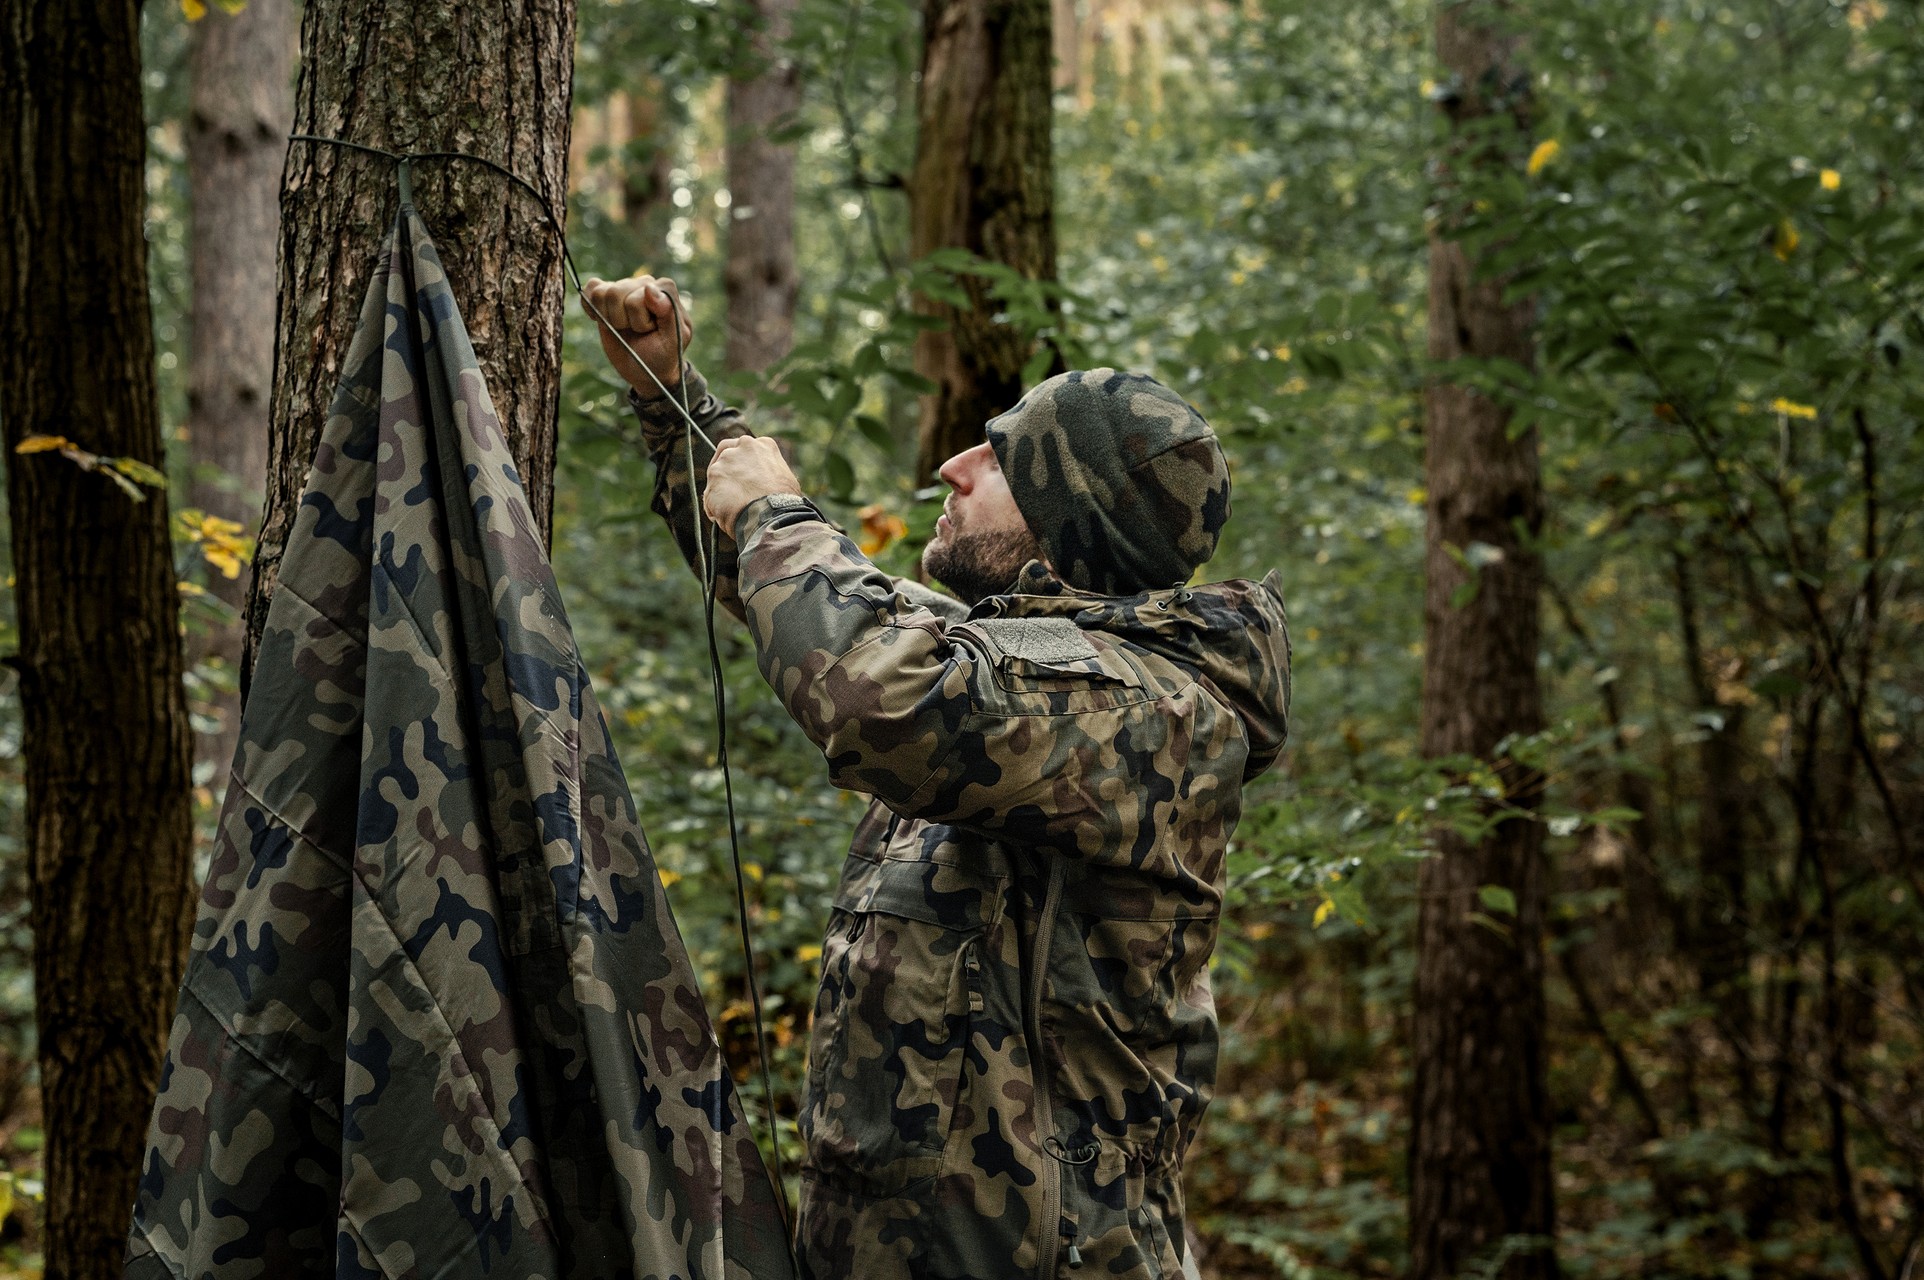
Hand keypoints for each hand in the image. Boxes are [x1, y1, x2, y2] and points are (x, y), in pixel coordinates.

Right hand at [582, 274, 692, 397]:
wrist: (644, 368)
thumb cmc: (663, 354)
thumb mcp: (673, 340)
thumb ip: (669, 312)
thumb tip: (649, 287)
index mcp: (664, 290)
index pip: (642, 293)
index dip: (640, 318)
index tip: (650, 329)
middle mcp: (644, 283)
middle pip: (617, 292)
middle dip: (623, 320)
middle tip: (636, 331)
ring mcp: (624, 286)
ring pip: (601, 293)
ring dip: (609, 318)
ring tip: (623, 327)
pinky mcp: (606, 293)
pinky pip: (590, 288)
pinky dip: (591, 308)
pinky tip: (603, 320)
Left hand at [703, 437, 802, 535]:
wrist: (771, 514)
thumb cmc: (783, 503)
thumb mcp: (785, 480)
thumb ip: (768, 474)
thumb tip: (761, 486)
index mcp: (763, 445)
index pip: (746, 448)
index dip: (743, 464)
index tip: (743, 476)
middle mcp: (742, 446)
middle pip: (726, 452)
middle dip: (726, 469)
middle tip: (730, 487)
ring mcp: (725, 460)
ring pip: (716, 474)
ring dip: (720, 489)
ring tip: (730, 509)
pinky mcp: (713, 476)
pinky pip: (710, 493)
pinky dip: (714, 505)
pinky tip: (724, 516)